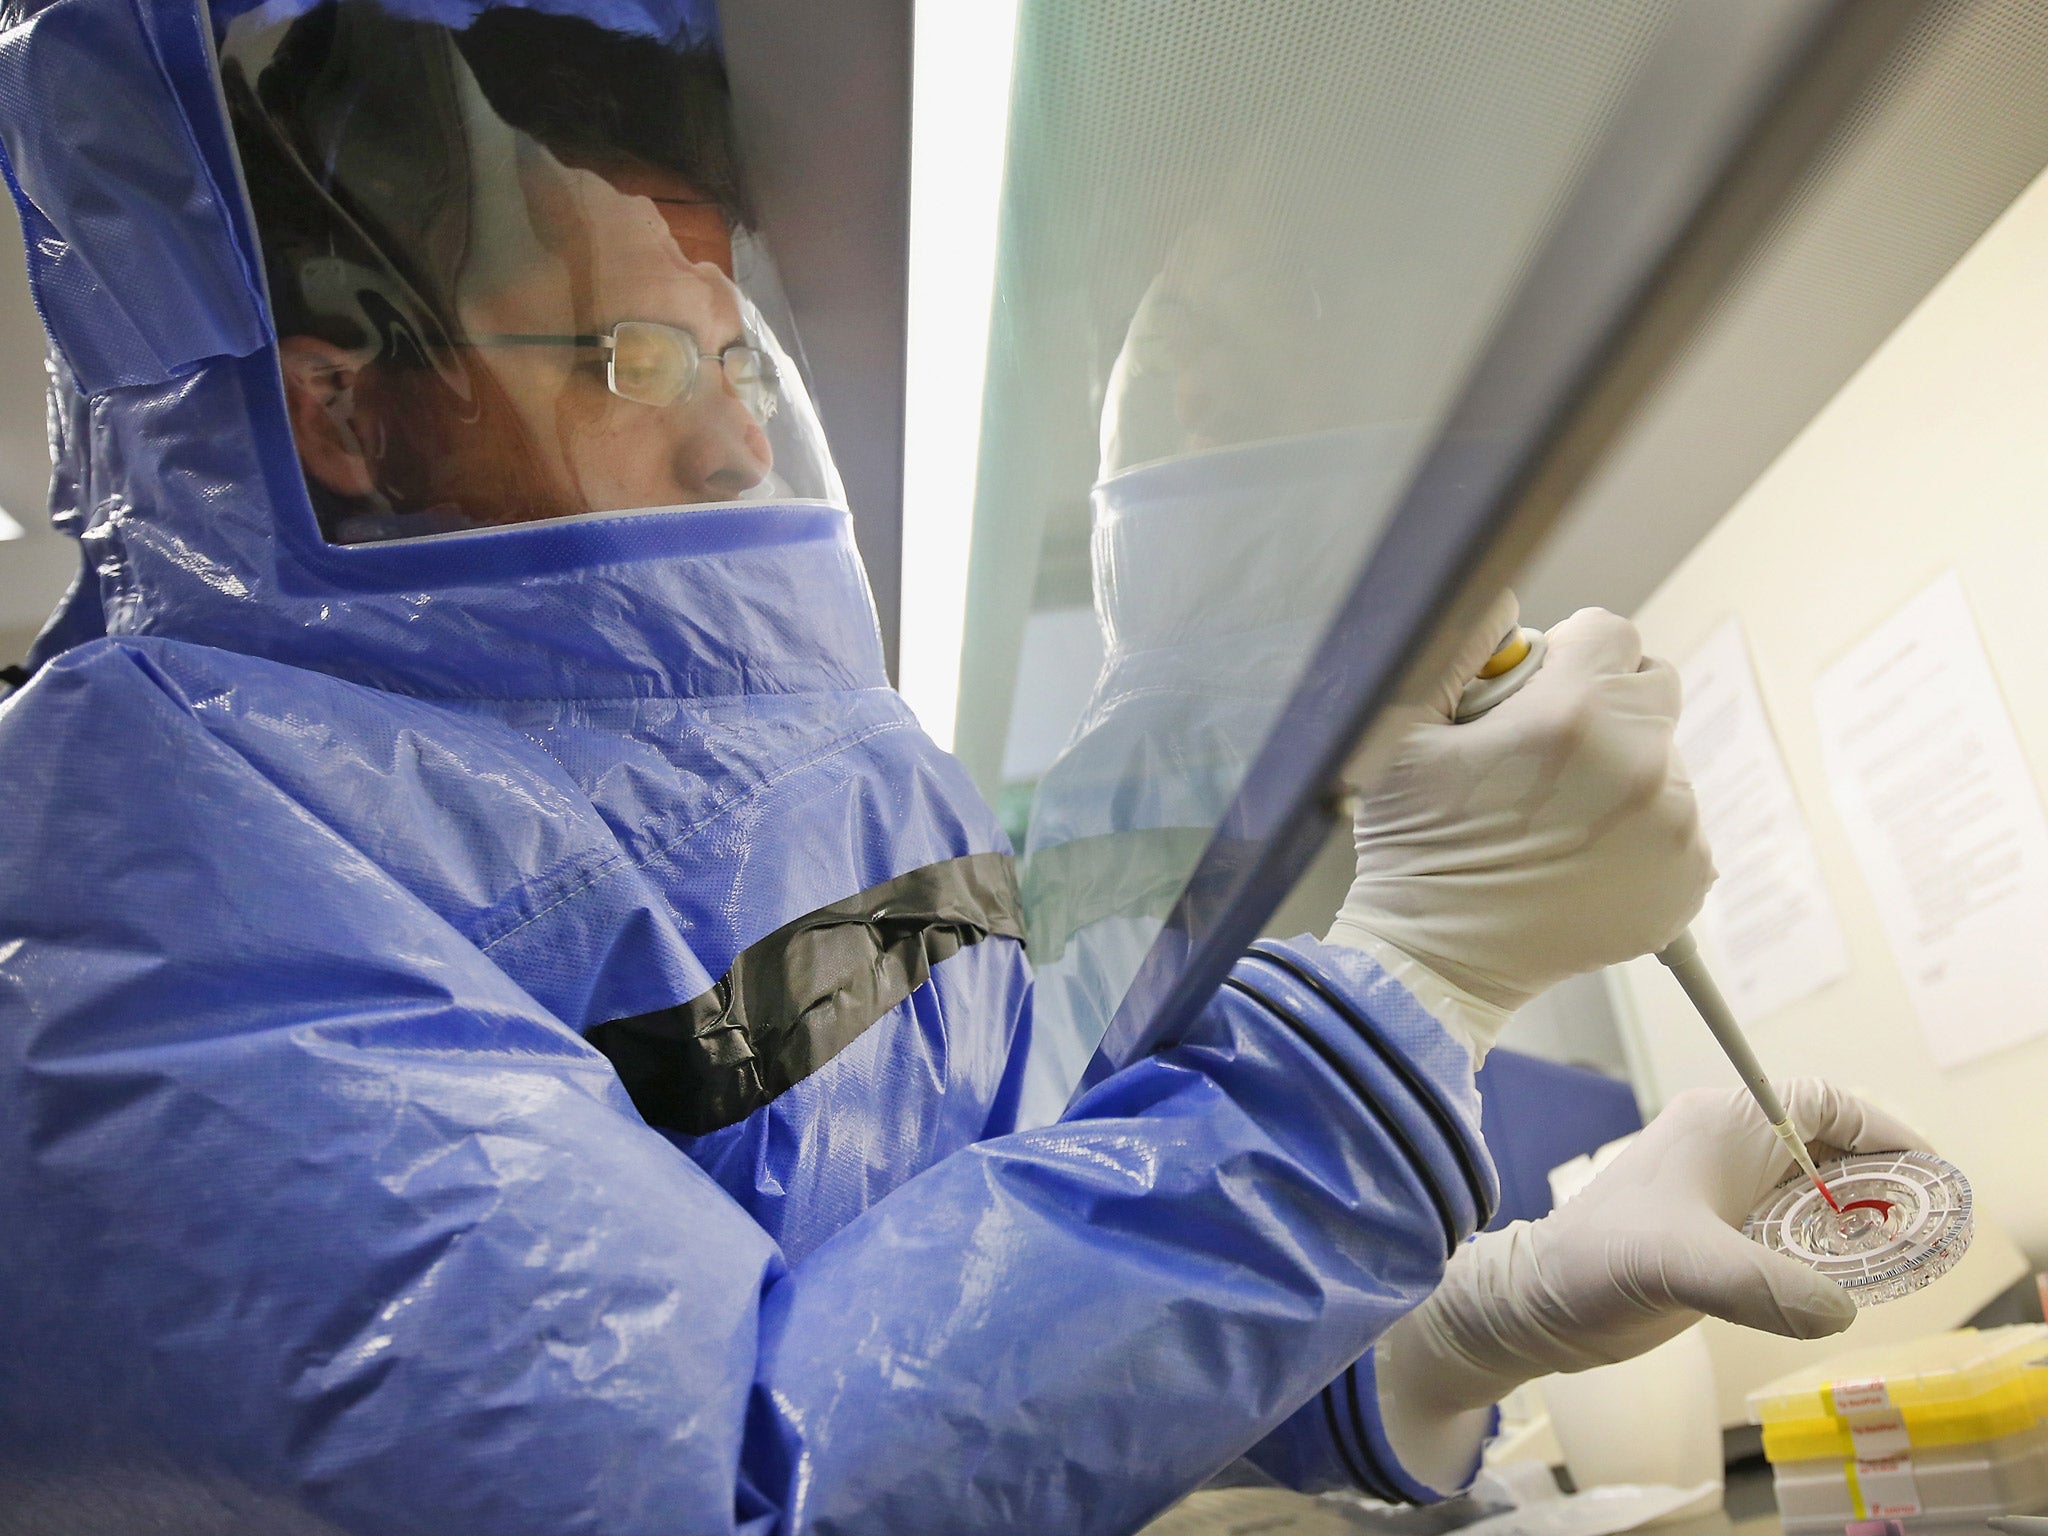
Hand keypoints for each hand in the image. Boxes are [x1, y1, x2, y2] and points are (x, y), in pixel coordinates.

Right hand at [1328, 601, 1712, 1059]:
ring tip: (1553, 819)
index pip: (1611, 632)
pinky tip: (1580, 855)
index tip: (1532, 697)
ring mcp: (1673, 828)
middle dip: (1603, 705)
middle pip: (1652, 686)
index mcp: (1573, 719)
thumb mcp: (1401, 734)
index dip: (1567, 656)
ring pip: (1663, 755)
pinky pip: (1678, 819)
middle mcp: (1640, 767)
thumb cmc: (1414, 848)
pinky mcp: (1688, 876)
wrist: (1439, 962)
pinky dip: (1639, 830)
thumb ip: (1457, 646)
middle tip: (1540, 759)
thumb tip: (1501, 594)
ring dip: (1621, 771)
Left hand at [1381, 1081, 1929, 1428]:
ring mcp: (1719, 1186)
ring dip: (1850, 1213)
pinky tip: (1838, 1280)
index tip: (1924, 1175)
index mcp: (1722, 1124)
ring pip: (1809, 1183)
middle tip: (1916, 1227)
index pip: (1822, 1103)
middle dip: (1876, 1177)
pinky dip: (1821, 1242)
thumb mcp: (1681, 1268)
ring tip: (1889, 1256)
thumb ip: (1761, 1285)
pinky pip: (1787, 1220)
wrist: (1538, 1300)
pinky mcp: (1713, 1226)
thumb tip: (1837, 1310)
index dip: (1881, 1130)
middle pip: (1826, 1141)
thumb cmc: (1597, 1265)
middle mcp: (1725, 1144)